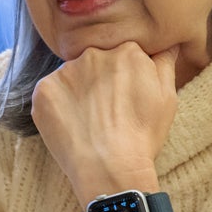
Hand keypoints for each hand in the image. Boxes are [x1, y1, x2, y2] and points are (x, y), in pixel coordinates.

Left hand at [30, 43, 178, 201]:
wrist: (110, 168)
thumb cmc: (142, 136)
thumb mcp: (167, 98)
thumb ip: (164, 64)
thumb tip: (167, 43)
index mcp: (127, 51)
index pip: (121, 54)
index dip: (122, 77)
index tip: (123, 97)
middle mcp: (94, 54)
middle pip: (95, 62)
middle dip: (99, 80)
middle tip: (106, 111)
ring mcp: (66, 71)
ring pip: (71, 76)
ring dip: (77, 91)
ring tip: (88, 121)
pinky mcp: (44, 89)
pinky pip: (50, 91)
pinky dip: (57, 105)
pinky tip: (71, 124)